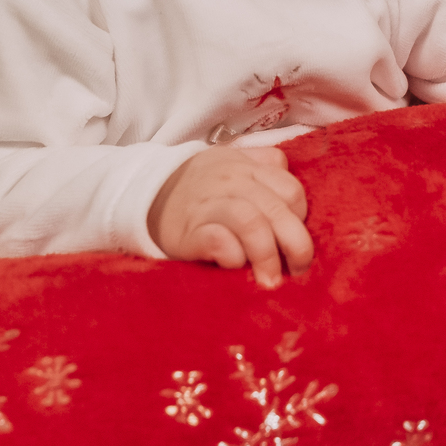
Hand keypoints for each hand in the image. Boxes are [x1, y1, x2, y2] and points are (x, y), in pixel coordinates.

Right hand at [147, 146, 312, 288]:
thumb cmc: (198, 187)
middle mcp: (231, 180)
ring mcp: (209, 204)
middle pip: (278, 209)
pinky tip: (235, 265)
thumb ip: (263, 170)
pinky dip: (234, 256)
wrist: (145, 194)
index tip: (293, 238)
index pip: (291, 189)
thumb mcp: (231, 164)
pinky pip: (220, 241)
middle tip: (298, 270)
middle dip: (297, 244)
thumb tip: (295, 202)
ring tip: (270, 280)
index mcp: (246, 166)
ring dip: (267, 256)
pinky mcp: (190, 230)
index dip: (300, 218)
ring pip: (253, 223)